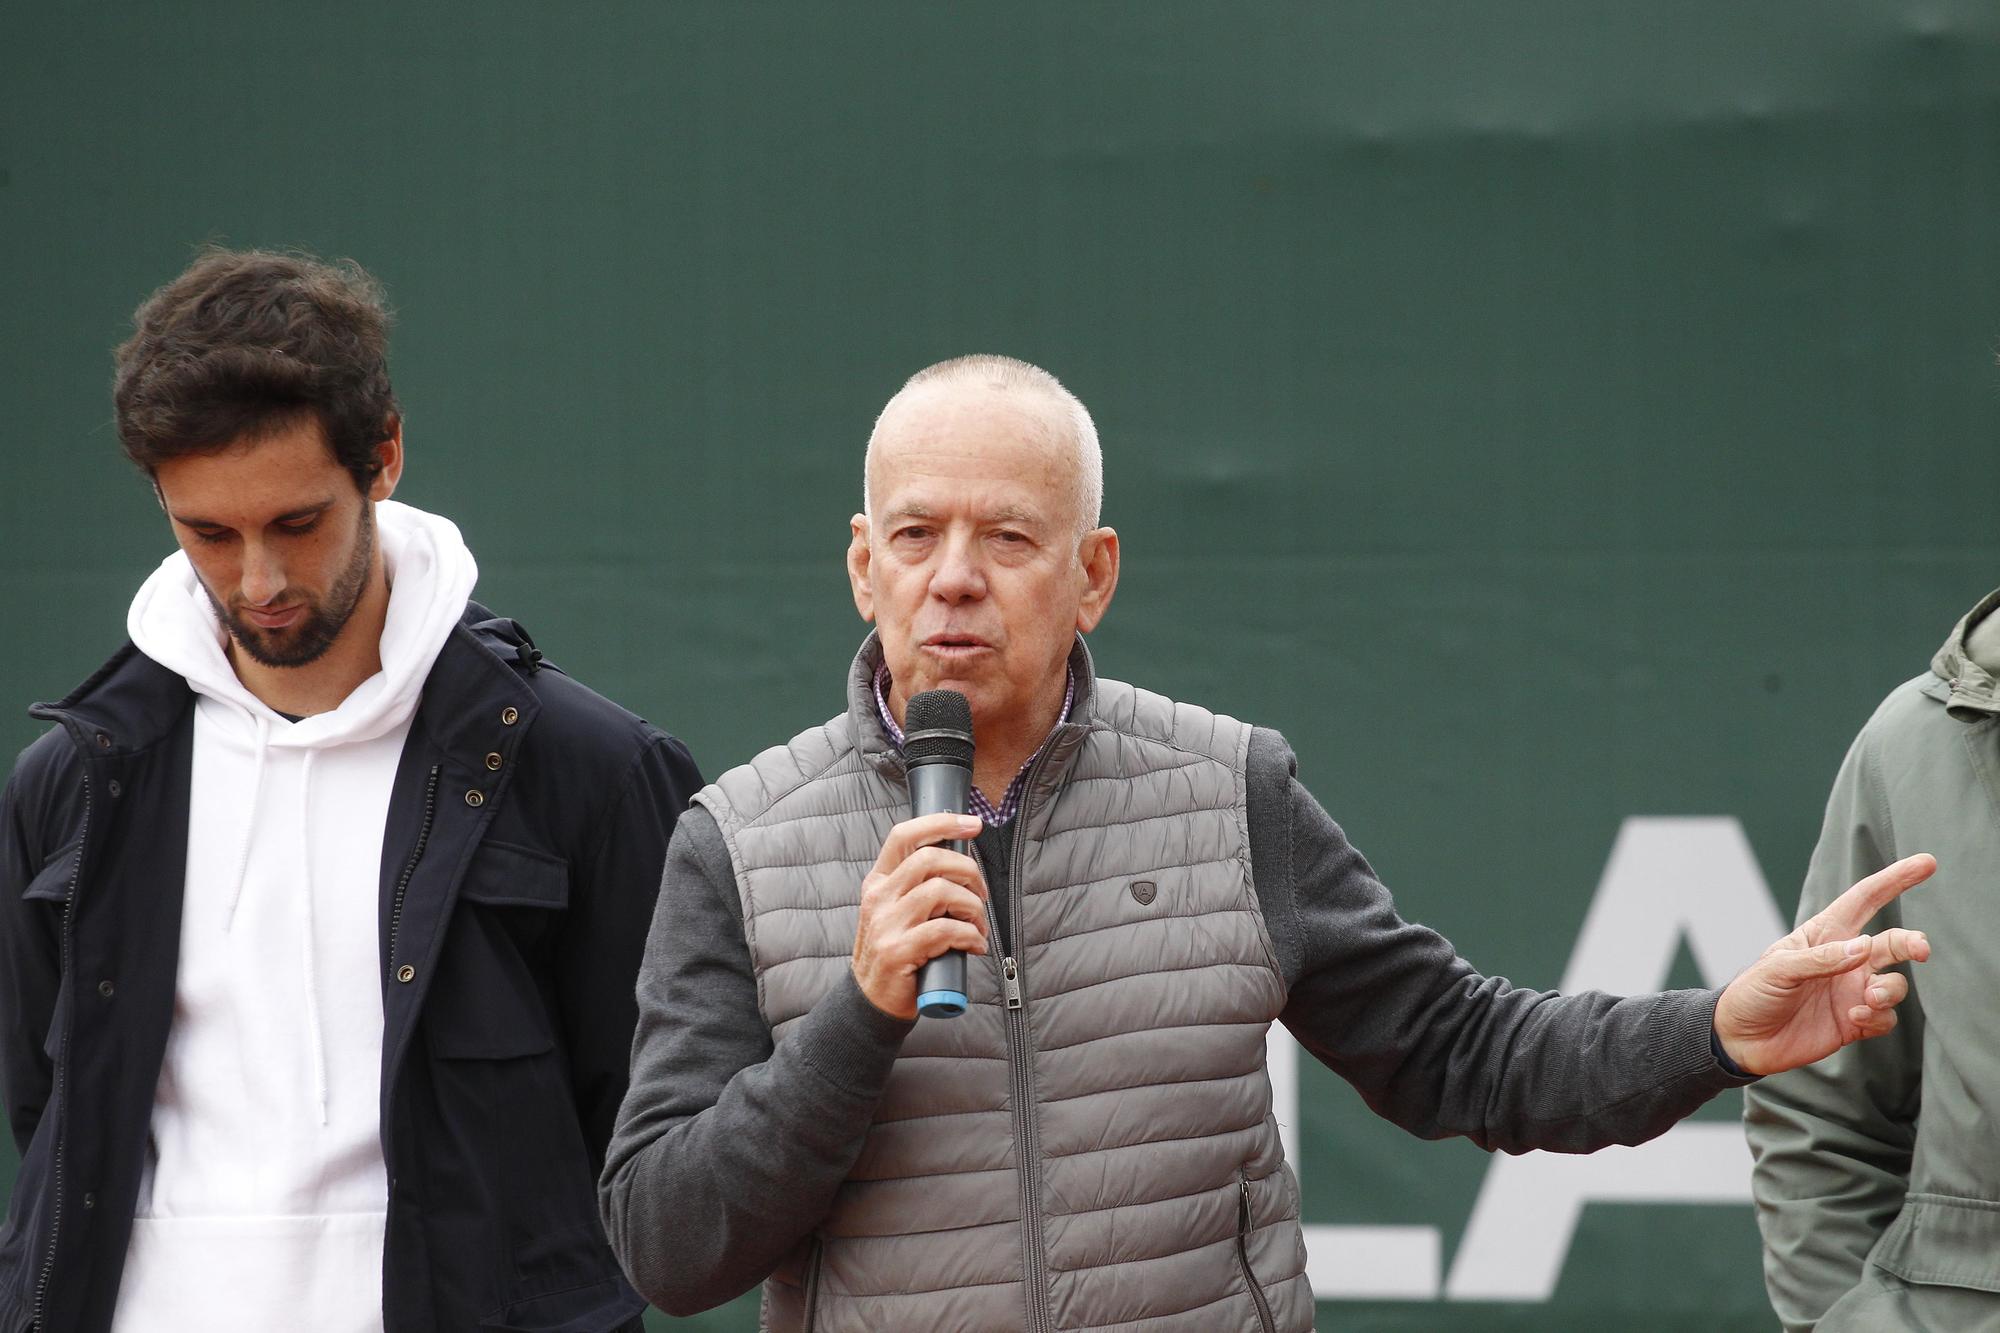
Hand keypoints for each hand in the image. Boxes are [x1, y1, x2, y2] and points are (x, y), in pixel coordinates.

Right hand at [851, 813, 989, 1019]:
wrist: (872, 1001)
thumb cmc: (897, 952)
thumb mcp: (897, 911)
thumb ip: (919, 886)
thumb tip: (963, 862)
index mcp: (879, 881)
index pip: (904, 835)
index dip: (942, 822)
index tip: (973, 824)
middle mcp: (879, 898)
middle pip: (930, 859)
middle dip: (968, 870)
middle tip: (981, 892)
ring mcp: (886, 924)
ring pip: (941, 892)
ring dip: (972, 907)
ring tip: (978, 925)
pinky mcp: (898, 951)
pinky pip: (945, 931)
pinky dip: (970, 936)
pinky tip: (975, 946)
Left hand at [1714, 853, 1935, 1075]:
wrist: (1742, 1040)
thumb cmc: (1753, 994)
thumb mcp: (1778, 969)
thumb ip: (1820, 959)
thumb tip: (1864, 946)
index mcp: (1824, 935)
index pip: (1865, 900)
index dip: (1894, 880)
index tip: (1927, 863)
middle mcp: (1844, 960)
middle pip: (1892, 942)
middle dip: (1912, 942)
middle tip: (1922, 949)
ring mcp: (1851, 991)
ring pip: (1894, 983)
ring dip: (1889, 990)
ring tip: (1867, 998)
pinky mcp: (1855, 1022)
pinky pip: (1886, 1017)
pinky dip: (1878, 1017)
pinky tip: (1854, 1017)